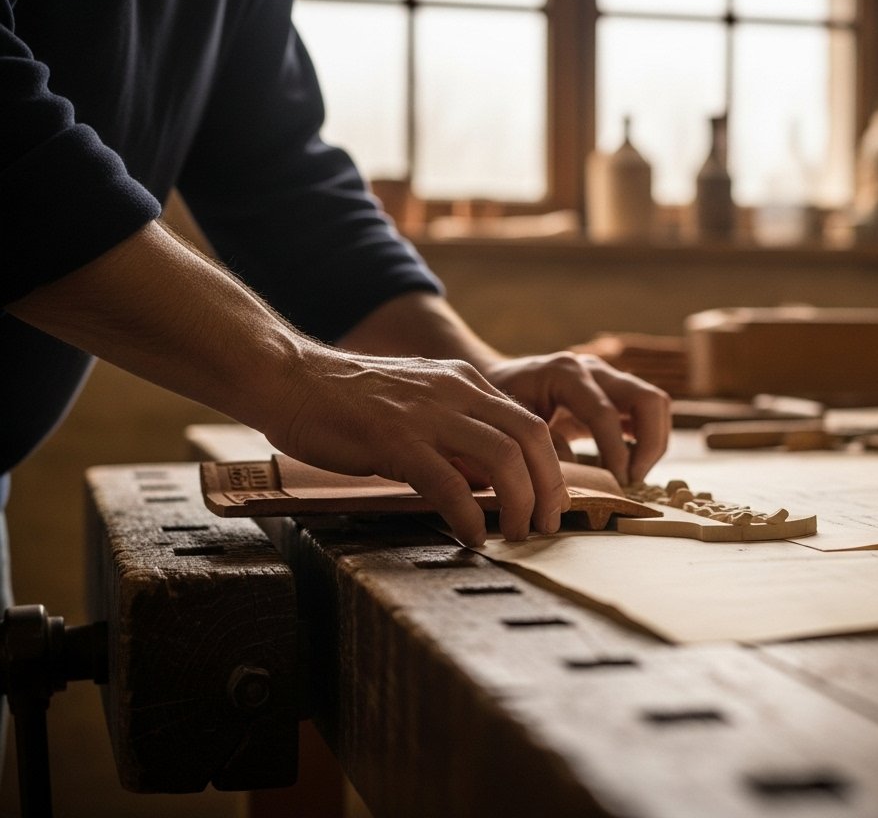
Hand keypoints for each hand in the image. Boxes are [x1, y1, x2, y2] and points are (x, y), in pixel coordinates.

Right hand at [272, 348, 569, 546]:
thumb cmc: (348, 400)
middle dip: (550, 487)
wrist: (289, 378)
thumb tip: (487, 480)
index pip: (530, 423)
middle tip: (549, 525)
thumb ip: (455, 432)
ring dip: (520, 504)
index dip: (551, 467)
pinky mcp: (396, 440)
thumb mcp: (418, 403)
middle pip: (532, 438)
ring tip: (517, 535)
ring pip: (504, 459)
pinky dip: (469, 516)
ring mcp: (427, 414)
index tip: (551, 502)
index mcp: (465, 382)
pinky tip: (471, 537)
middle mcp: (456, 392)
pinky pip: (451, 484)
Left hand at [482, 352, 671, 486]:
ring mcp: (607, 378)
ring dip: (653, 443)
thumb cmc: (498, 406)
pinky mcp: (614, 392)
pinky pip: (647, 412)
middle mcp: (593, 370)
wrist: (495, 382)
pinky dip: (646, 439)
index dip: (615, 452)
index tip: (616, 482)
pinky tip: (628, 465)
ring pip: (656, 404)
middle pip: (648, 399)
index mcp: (565, 373)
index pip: (605, 413)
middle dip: (649, 444)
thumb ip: (543, 449)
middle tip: (632, 478)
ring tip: (632, 475)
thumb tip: (576, 481)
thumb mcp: (512, 427)